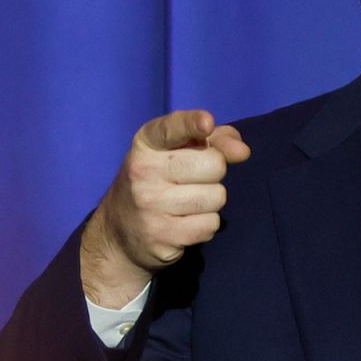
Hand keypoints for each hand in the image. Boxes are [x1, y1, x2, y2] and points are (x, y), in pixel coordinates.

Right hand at [80, 110, 250, 307]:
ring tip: (187, 204)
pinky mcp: (160, 237)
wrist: (119, 231)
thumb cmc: (160, 179)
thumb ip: (215, 140)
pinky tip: (184, 223)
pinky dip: (205, 225)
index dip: (193, 124)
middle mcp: (143, 171)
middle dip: (215, 173)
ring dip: (211, 202)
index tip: (206, 123)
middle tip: (193, 180)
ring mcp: (150, 205)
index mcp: (146, 143)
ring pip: (217, 197)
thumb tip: (242, 151)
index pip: (172, 128)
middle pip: (215, 164)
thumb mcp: (179, 151)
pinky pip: (210, 225)